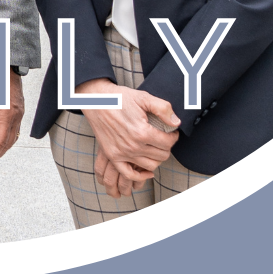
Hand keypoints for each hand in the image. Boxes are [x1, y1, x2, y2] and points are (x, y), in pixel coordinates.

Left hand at [0, 66, 24, 166]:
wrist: (4, 62)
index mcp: (7, 115)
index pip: (0, 142)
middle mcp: (17, 116)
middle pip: (8, 143)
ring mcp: (19, 112)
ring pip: (13, 137)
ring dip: (2, 146)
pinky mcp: (19, 108)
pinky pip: (14, 128)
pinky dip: (6, 137)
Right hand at [77, 78, 180, 198]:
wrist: (95, 100)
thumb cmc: (119, 98)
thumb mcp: (143, 97)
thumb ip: (163, 108)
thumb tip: (177, 123)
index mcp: (142, 132)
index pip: (168, 143)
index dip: (173, 136)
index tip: (171, 131)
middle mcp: (133, 146)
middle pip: (162, 155)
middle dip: (166, 146)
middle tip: (163, 137)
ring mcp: (122, 153)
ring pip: (151, 165)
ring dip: (157, 158)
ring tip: (155, 147)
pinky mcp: (113, 156)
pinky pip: (130, 174)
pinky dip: (141, 176)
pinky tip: (147, 170)